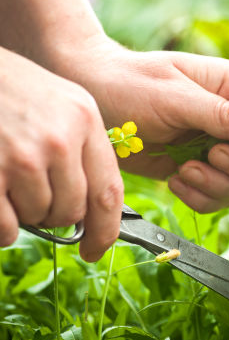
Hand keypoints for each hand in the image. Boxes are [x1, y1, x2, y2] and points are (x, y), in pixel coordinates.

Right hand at [0, 48, 122, 261]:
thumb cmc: (12, 91)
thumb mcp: (62, 104)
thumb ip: (82, 149)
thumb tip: (89, 209)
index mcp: (84, 121)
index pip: (108, 191)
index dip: (106, 230)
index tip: (96, 248)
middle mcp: (59, 139)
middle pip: (72, 210)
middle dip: (55, 214)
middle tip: (33, 192)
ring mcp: (23, 155)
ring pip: (38, 217)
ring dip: (24, 212)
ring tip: (9, 178)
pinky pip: (7, 228)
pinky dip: (2, 227)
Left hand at [52, 39, 228, 212]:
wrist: (91, 98)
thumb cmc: (131, 83)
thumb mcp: (178, 96)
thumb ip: (225, 114)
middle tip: (211, 156)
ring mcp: (223, 148)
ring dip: (219, 186)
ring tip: (184, 169)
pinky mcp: (203, 170)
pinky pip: (221, 198)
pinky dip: (202, 198)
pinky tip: (176, 181)